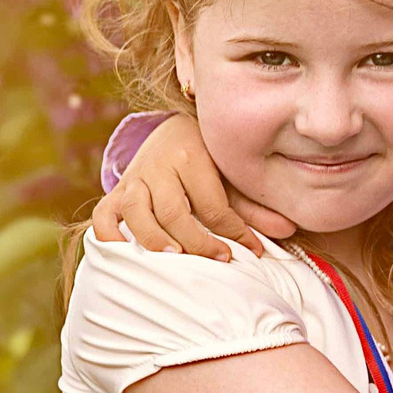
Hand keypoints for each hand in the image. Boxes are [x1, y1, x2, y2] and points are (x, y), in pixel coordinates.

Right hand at [90, 114, 295, 256]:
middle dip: (198, 241)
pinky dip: (109, 238)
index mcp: (192, 158)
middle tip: (219, 260)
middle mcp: (158, 167)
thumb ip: (255, 206)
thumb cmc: (209, 163)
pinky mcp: (116, 193)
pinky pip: (103, 217)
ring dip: (154, 239)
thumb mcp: (232, 178)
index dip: (234, 233)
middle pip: (174, 212)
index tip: (252, 252)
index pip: (213, 205)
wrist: (173, 132)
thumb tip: (288, 229)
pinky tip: (126, 257)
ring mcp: (133, 180)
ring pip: (136, 213)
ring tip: (176, 258)